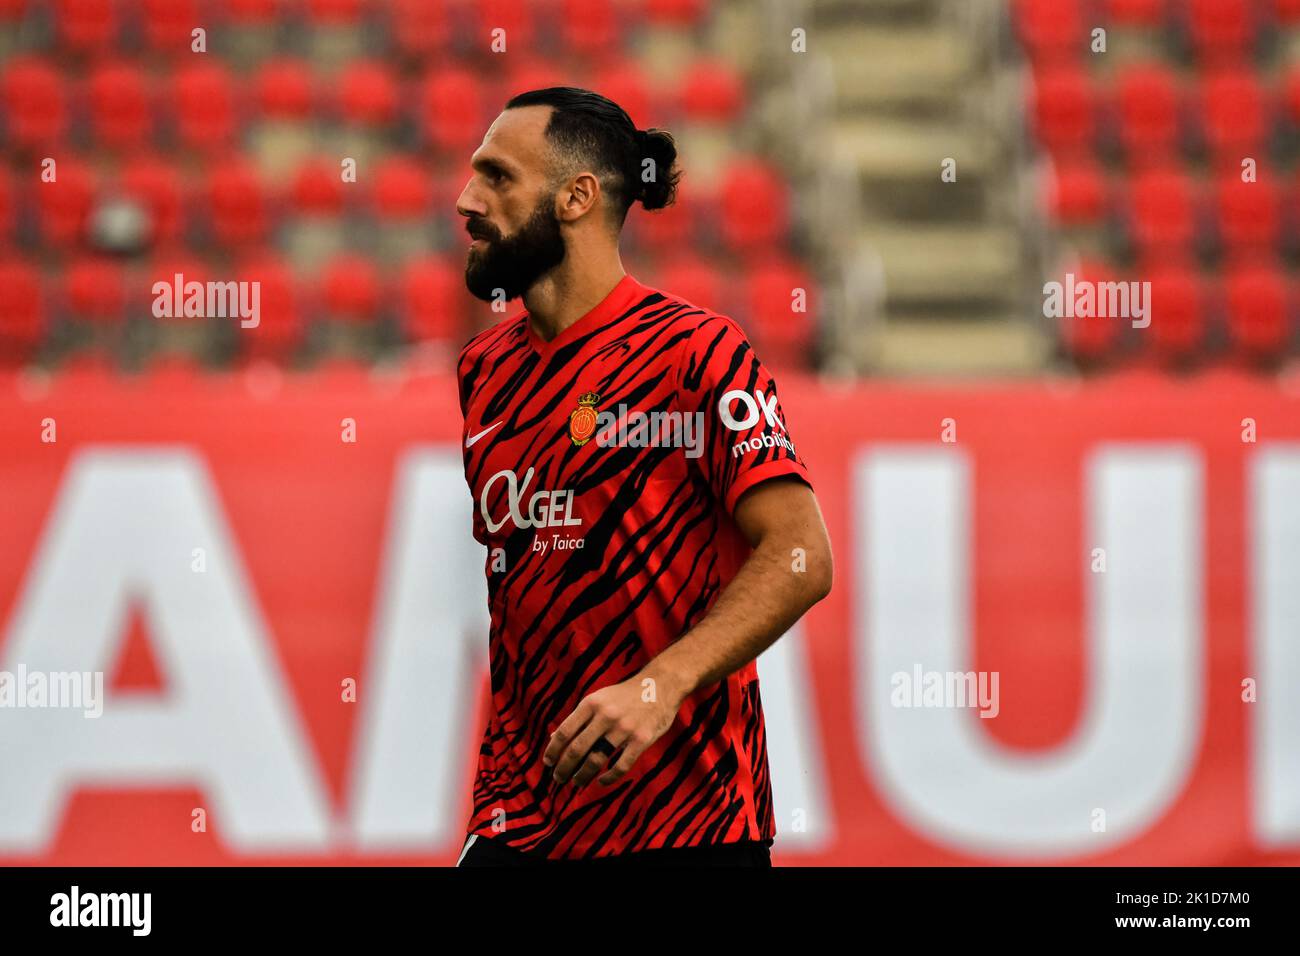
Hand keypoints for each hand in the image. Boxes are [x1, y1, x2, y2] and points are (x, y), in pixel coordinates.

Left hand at [543, 671, 685, 788]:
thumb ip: (578, 718)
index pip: (565, 731)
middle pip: (577, 749)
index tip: (547, 763)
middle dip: (564, 768)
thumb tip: (554, 738)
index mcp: (592, 703)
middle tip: (558, 779)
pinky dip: (608, 778)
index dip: (553, 750)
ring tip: (577, 782)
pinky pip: (621, 766)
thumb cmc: (624, 695)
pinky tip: (601, 781)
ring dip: (583, 776)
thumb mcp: (599, 698)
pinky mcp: (642, 739)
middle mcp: (606, 715)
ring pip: (597, 760)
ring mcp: (625, 728)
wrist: (661, 685)